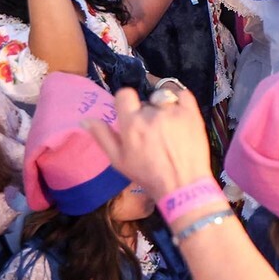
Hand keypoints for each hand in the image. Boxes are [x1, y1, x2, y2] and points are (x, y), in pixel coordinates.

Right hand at [81, 82, 213, 203]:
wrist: (183, 185)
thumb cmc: (147, 175)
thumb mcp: (119, 160)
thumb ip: (102, 136)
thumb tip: (85, 119)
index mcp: (132, 124)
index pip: (124, 94)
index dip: (126, 102)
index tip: (130, 112)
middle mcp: (152, 115)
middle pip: (145, 102)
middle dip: (146, 114)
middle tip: (152, 133)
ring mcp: (174, 113)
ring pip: (163, 99)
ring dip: (163, 109)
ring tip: (167, 127)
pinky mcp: (192, 114)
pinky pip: (183, 94)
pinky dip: (179, 100)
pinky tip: (178, 113)